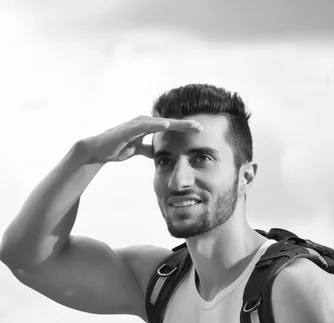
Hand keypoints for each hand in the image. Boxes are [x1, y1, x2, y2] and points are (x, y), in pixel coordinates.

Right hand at [81, 116, 202, 163]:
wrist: (97, 150)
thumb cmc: (117, 147)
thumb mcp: (137, 150)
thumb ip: (148, 149)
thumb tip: (158, 153)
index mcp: (147, 127)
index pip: (170, 127)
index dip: (184, 129)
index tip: (200, 131)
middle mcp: (143, 122)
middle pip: (168, 122)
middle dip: (185, 124)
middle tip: (201, 126)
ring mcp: (135, 124)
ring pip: (159, 122)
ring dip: (175, 123)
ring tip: (190, 125)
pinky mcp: (128, 129)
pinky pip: (143, 126)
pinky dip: (155, 125)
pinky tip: (167, 124)